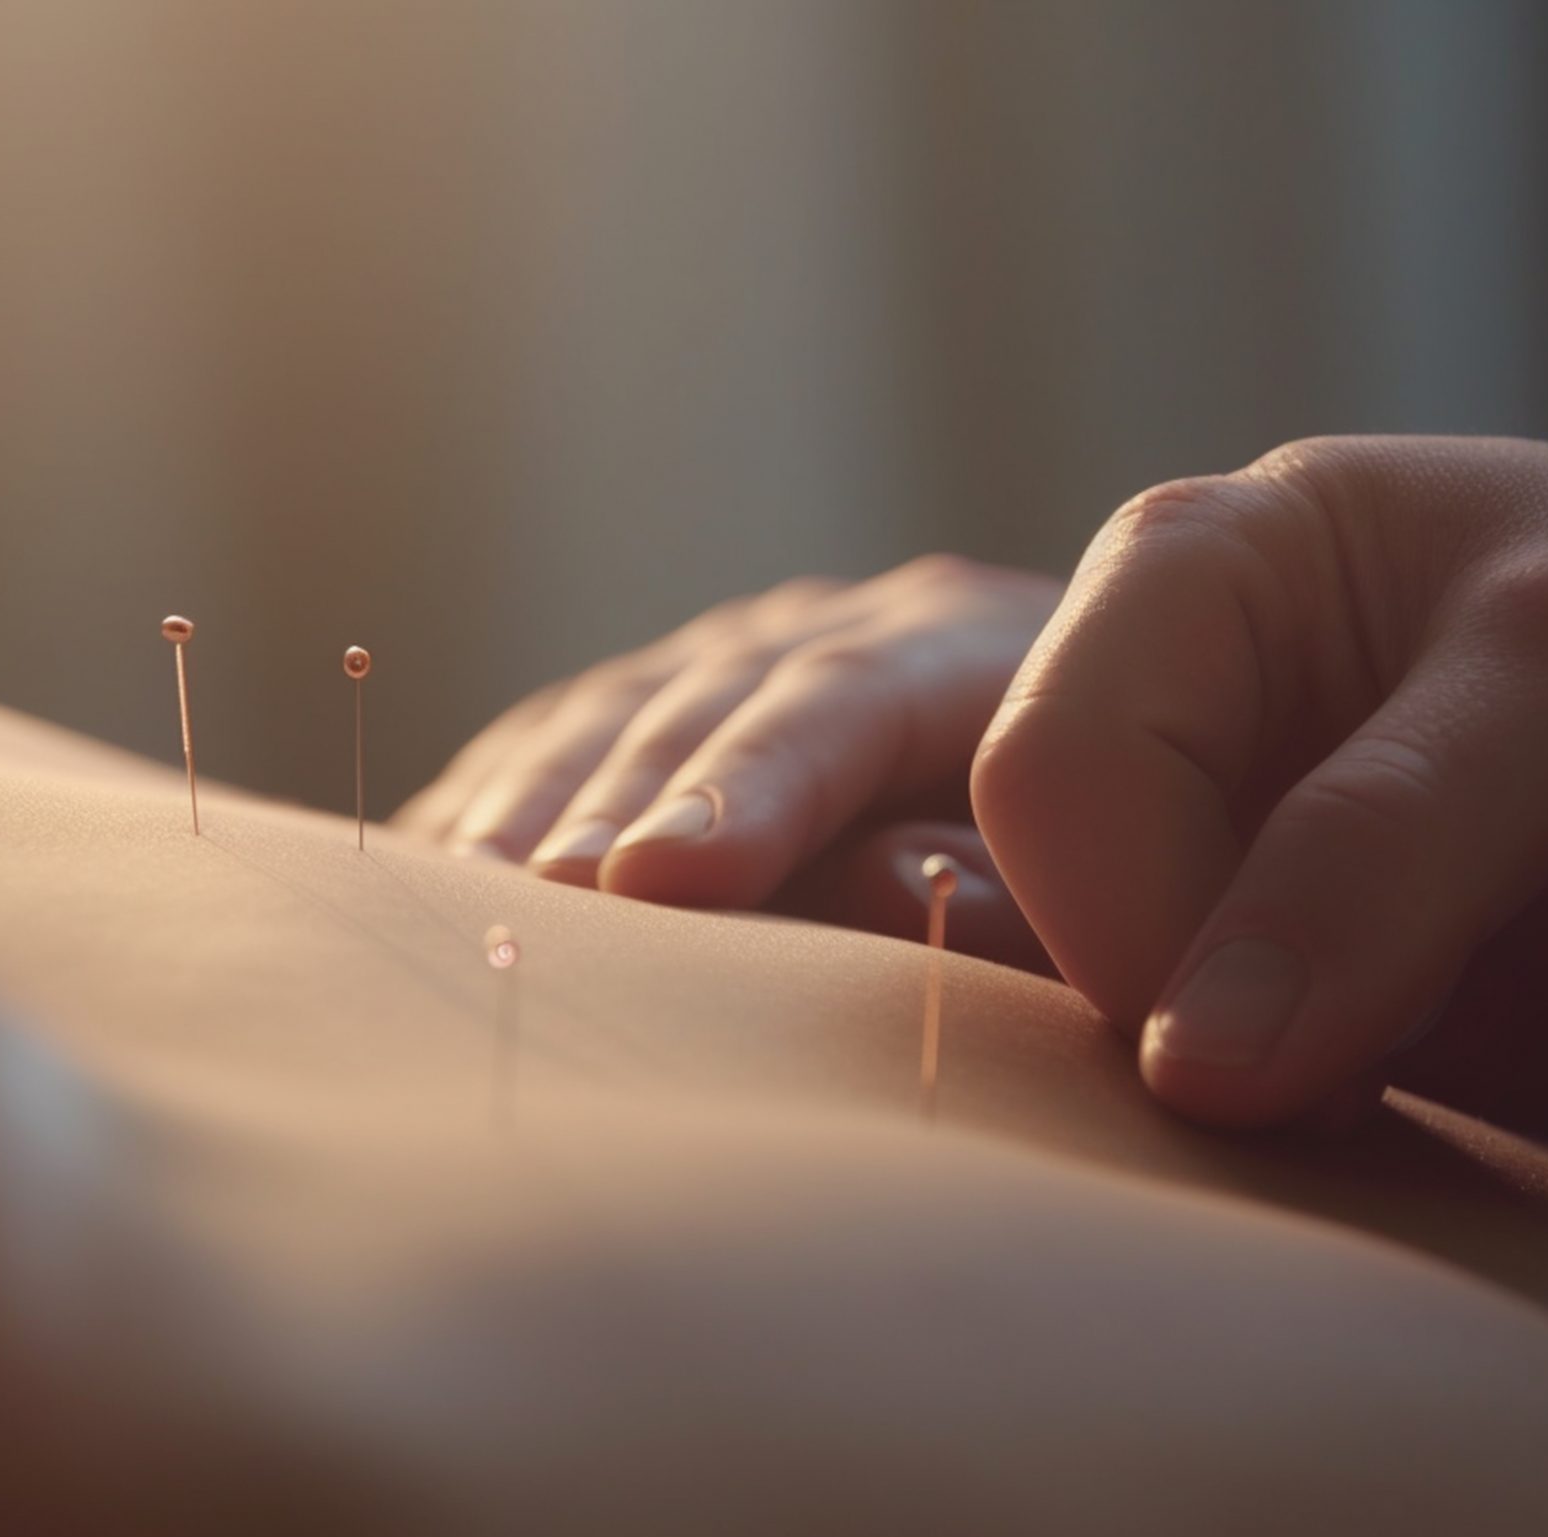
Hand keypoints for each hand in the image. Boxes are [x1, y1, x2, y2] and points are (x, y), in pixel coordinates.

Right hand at [397, 558, 1060, 930]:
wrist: (1100, 766)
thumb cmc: (1114, 858)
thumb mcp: (1102, 869)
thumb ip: (1019, 885)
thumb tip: (904, 887)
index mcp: (969, 645)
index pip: (848, 695)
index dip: (752, 783)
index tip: (665, 879)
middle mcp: (839, 628)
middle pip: (711, 699)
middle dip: (621, 798)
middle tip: (539, 897)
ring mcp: (739, 660)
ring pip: (617, 714)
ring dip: (537, 807)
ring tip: (458, 896)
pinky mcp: (662, 709)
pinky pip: (559, 745)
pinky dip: (496, 807)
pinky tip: (433, 871)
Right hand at [973, 435, 1547, 1134]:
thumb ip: (1380, 848)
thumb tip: (1188, 1067)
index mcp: (1199, 585)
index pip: (1055, 774)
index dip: (1123, 925)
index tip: (1244, 1064)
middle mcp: (1191, 735)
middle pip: (1017, 900)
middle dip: (1108, 1019)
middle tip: (1289, 1104)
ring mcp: (1240, 891)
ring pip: (1080, 1023)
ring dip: (1158, 1117)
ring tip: (1331, 1130)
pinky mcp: (1305, 1030)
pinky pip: (1198, 1122)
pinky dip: (1234, 1176)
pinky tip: (1336, 1163)